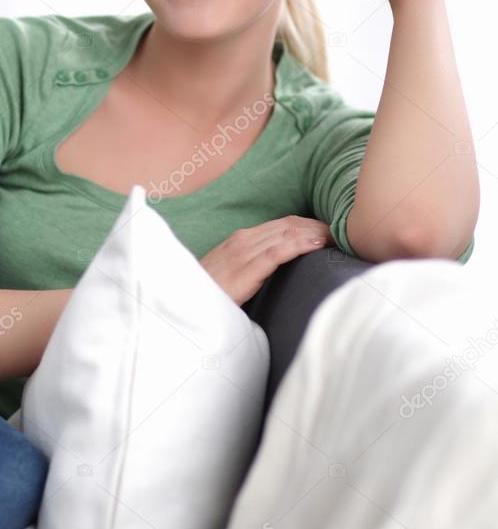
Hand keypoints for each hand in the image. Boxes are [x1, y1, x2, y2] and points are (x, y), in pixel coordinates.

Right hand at [199, 215, 335, 307]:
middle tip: (343, 231)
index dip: (309, 225)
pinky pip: (277, 252)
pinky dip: (300, 245)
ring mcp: (243, 252)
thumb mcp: (232, 274)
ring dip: (315, 233)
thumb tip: (277, 271)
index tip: (331, 231)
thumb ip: (253, 267)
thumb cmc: (208, 293)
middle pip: (289, 225)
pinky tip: (317, 245)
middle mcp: (243, 240)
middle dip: (318, 227)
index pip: (282, 224)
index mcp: (241, 239)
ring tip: (338, 236)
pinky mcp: (245, 269)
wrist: (184, 304)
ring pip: (287, 234)